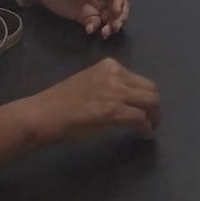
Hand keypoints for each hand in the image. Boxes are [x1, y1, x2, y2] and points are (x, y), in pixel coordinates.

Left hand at [22, 0, 128, 38]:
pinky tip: (89, 29)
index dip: (119, 1)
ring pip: (109, 16)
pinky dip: (95, 27)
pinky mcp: (84, 16)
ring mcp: (93, 5)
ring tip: (105, 33)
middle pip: (117, 5)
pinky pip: (94, 23)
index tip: (116, 12)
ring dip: (110, 25)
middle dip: (119, 16)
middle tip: (115, 27)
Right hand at [26, 59, 160, 143]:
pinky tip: (145, 135)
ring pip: (150, 102)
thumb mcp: (89, 83)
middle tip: (152, 120)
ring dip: (154, 117)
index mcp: (109, 66)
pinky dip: (146, 128)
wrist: (44, 114)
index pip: (139, 79)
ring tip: (150, 128)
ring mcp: (115, 91)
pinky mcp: (113, 110)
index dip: (146, 96)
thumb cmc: (61, 102)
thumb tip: (125, 99)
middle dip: (155, 106)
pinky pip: (140, 118)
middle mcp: (116, 74)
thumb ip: (108, 86)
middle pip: (150, 89)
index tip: (145, 108)